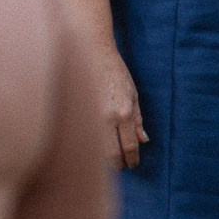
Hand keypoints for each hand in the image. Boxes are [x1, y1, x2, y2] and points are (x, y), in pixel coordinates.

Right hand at [87, 45, 147, 170]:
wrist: (91, 51)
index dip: (132, 159)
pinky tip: (93, 147)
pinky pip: (83, 135)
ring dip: (103, 158)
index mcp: (123, 112)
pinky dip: (89, 145)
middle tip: (121, 167)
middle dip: (118, 164)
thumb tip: (143, 141)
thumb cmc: (114, 71)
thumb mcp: (133, 93)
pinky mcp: (76, 112)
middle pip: (111, 153)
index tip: (133, 165)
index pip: (129, 146)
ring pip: (95, 148)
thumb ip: (137, 119)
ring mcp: (89, 115)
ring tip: (108, 159)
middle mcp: (106, 116)